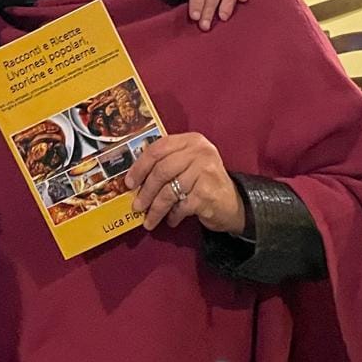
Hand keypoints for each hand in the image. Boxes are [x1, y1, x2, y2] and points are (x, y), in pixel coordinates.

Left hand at [125, 132, 245, 233]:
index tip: (129, 182)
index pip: (158, 148)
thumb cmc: (203, 182)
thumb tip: (133, 179)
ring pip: (169, 192)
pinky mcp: (208, 193)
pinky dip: (173, 215)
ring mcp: (206, 172)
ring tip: (149, 220)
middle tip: (137, 206)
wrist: (233, 202)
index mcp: (192, 141)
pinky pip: (180, 206)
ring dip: (156, 209)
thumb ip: (166, 163)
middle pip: (162, 171)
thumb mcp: (188, 164)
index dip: (140, 166)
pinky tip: (171, 220)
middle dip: (146, 192)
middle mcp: (201, 152)